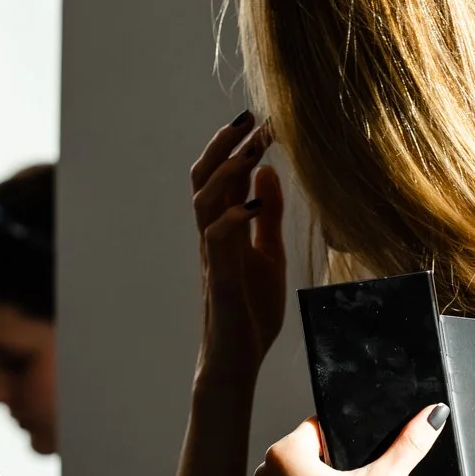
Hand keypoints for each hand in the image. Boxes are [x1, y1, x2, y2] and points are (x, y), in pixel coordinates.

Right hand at [190, 114, 285, 384]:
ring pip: (204, 200)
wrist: (238, 358)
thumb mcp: (270, 255)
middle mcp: (213, 236)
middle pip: (204, 177)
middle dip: (223, 144)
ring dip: (226, 172)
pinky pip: (217, 240)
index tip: (266, 121)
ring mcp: (214, 256)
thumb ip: (266, 216)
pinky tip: (253, 204)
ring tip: (250, 149)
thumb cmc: (251, 310)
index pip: (225, 175)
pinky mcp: (220, 279)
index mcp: (226, 228)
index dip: (240, 145)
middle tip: (249, 117)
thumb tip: (267, 172)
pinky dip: (232, 217)